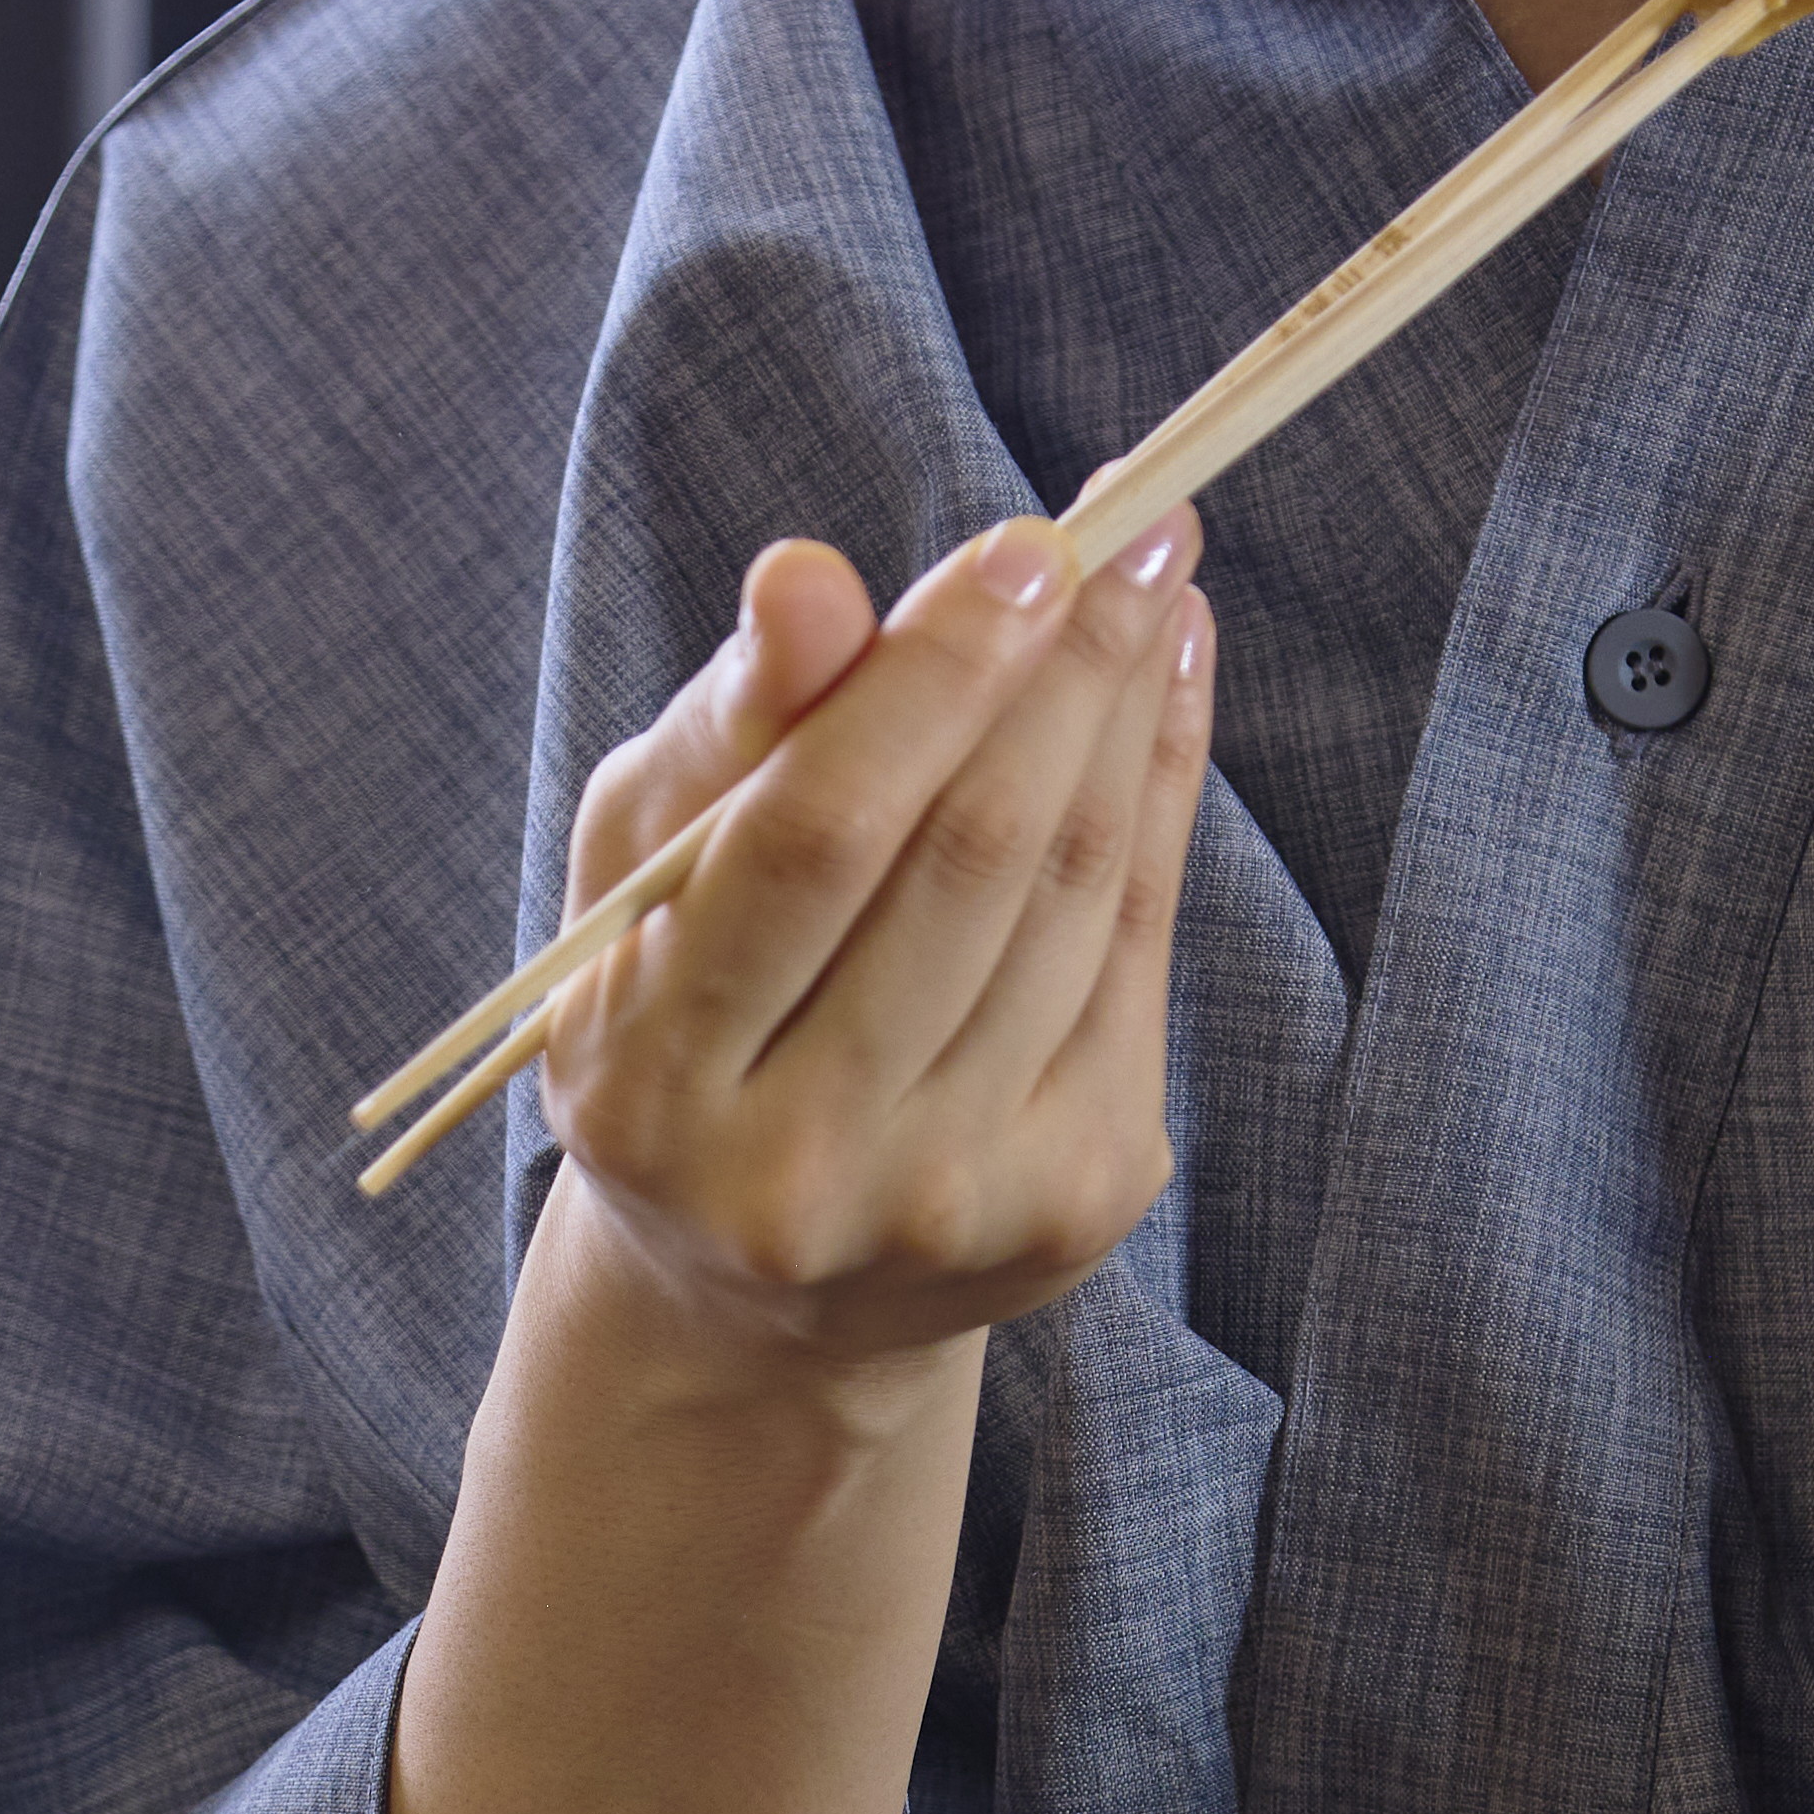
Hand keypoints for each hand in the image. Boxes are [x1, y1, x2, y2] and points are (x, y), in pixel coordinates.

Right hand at [529, 511, 1215, 1390]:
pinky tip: (1165, 695)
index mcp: (654, 1084)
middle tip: (1136, 525)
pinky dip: (1162, 802)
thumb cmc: (680, 1015)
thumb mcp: (647, 872)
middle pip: (973, 861)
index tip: (1028, 543)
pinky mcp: (1073, 1206)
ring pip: (1076, 899)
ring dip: (1132, 714)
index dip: (931, 680)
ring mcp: (953, 1201)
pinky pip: (1136, 955)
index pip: (814, 841)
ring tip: (1156, 584)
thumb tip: (810, 578)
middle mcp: (802, 1169)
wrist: (757, 1287)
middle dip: (1069, 670)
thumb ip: (729, 730)